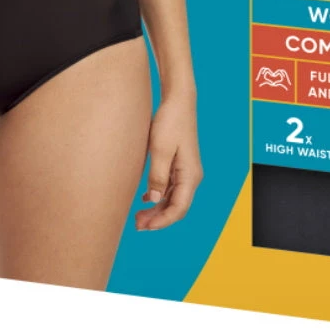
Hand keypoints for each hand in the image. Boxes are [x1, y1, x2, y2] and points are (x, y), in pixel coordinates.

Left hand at [136, 95, 202, 230]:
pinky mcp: (179, 165)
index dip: (162, 221)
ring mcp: (186, 171)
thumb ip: (157, 176)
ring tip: (138, 216)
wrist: (178, 101)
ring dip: (157, 210)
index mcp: (190, 175)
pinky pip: (171, 188)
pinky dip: (159, 197)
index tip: (146, 227)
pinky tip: (145, 200)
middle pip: (176, 207)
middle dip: (158, 219)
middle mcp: (191, 176)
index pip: (179, 208)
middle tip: (137, 225)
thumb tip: (155, 200)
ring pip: (173, 199)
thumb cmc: (170, 122)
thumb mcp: (159, 149)